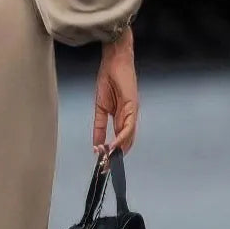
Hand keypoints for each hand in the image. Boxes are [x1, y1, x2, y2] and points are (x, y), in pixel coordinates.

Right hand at [92, 27, 137, 161]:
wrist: (113, 60)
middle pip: (126, 142)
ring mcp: (132, 113)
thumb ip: (99, 126)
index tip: (101, 162)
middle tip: (104, 168)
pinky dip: (121, 138)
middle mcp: (129, 117)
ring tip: (108, 160)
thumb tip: (96, 143)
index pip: (119, 140)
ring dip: (118, 151)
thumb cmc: (107, 78)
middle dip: (115, 156)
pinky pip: (128, 127)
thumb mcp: (100, 107)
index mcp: (121, 117)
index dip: (111, 152)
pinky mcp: (132, 107)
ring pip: (128, 138)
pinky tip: (114, 146)